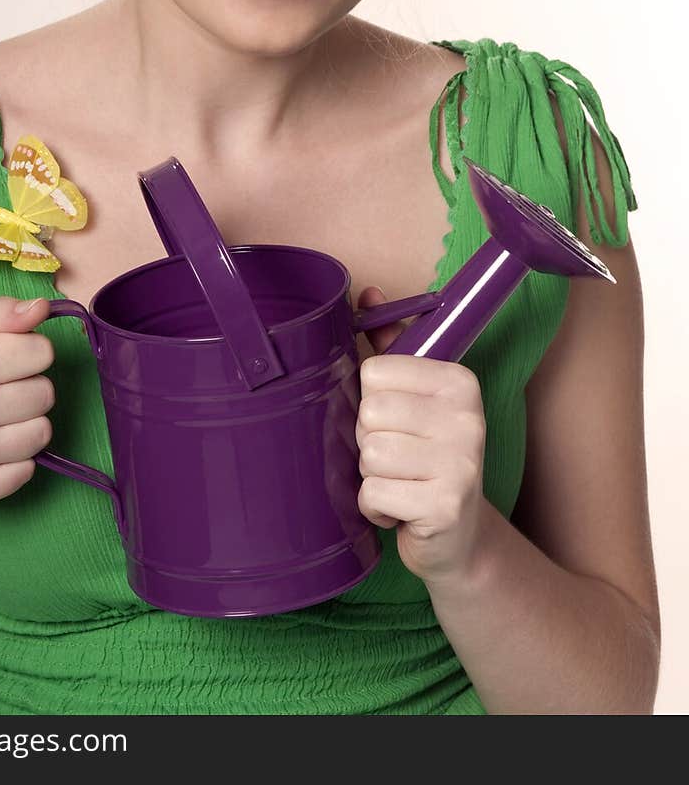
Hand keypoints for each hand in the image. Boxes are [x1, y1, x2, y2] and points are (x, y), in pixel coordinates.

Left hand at [354, 284, 488, 587]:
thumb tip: (366, 293)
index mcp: (458, 382)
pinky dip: (375, 508)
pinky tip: (401, 510)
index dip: (371, 403)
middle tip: (398, 459)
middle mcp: (467, 418)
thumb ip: (391, 346)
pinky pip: (373, 494)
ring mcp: (461, 463)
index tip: (398, 423)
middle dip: (369, 442)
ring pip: (369, 454)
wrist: (459, 538)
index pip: (374, 372)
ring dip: (371, 477)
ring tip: (400, 483)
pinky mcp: (445, 507)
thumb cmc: (426, 458)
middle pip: (369, 413)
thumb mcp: (414, 400)